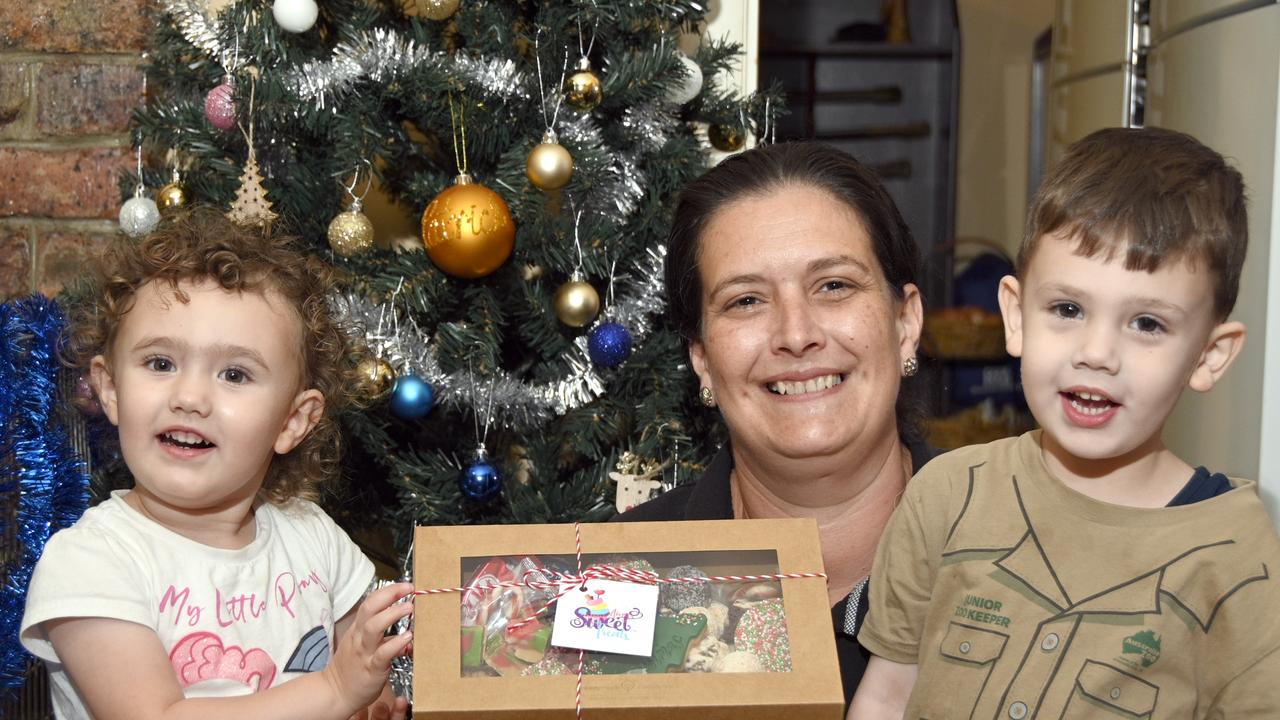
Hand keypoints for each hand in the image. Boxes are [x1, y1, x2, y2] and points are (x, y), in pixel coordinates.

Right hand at [325, 582, 414, 716]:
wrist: (335, 694)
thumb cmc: (352, 668)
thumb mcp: (362, 645)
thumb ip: (381, 635)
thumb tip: (406, 629)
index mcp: (358, 629)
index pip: (370, 603)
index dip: (387, 591)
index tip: (404, 585)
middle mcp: (360, 637)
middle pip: (369, 609)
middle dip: (389, 595)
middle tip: (408, 588)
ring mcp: (364, 652)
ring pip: (373, 627)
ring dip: (392, 614)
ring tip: (409, 608)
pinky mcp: (372, 669)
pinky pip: (383, 654)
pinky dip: (396, 644)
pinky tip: (408, 637)